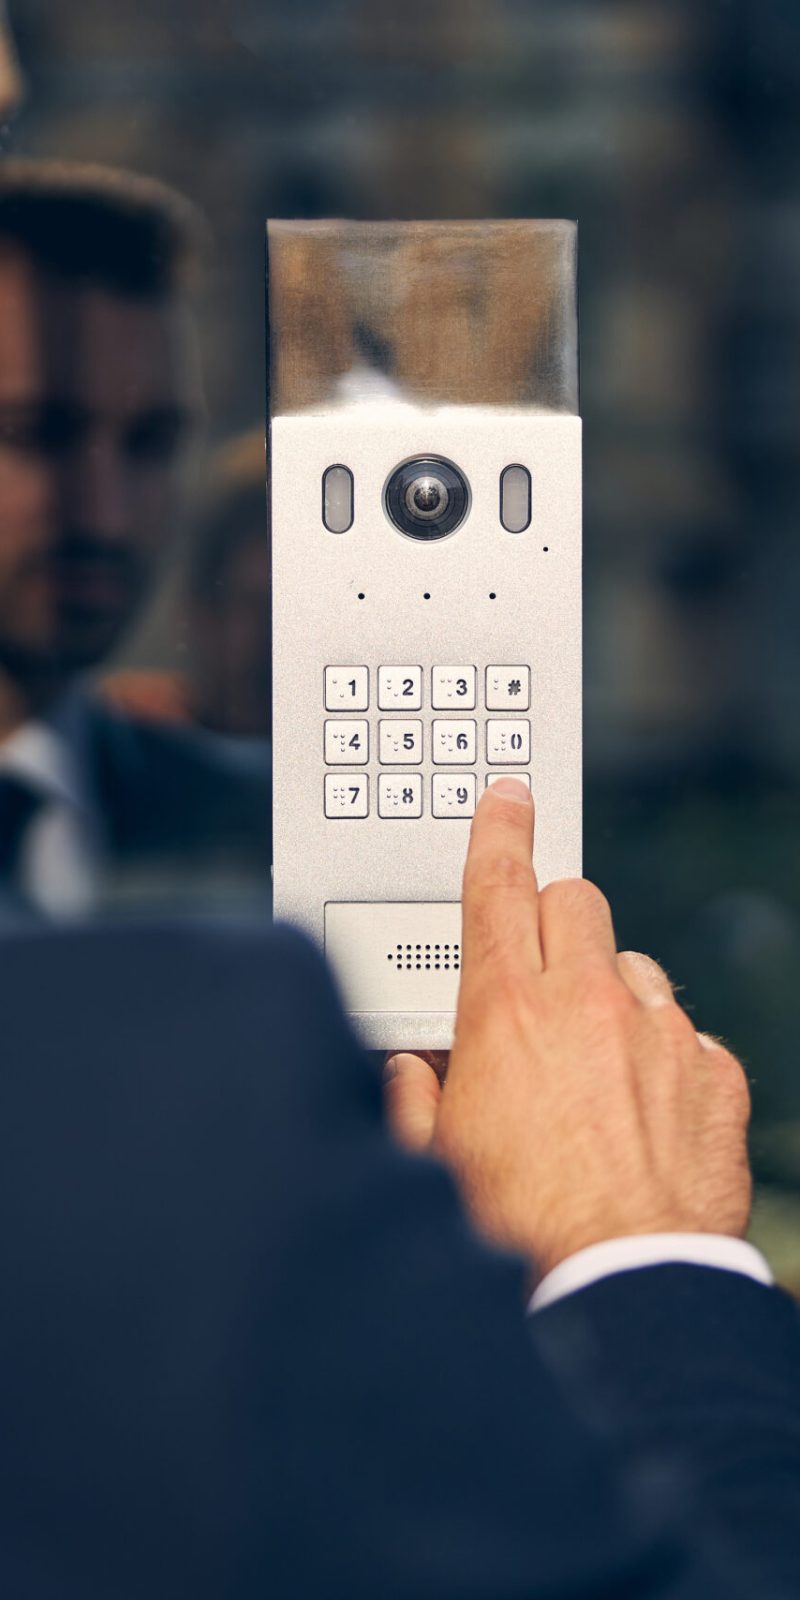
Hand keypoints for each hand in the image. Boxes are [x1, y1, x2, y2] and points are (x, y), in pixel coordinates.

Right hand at [385, 779, 751, 1277]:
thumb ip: (410, 1096)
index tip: (507, 800)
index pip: (496, 884)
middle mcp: (587, 1004)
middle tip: (535, 960)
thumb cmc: (519, 1232)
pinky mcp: (715, 1076)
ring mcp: (660, 1035)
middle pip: (575, 898)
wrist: (622, 1287)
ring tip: (589, 1062)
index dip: (499, 830)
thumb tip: (406, 1070)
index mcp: (504, 1011)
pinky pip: (690, 1033)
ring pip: (635, 962)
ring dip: (609, 990)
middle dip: (551, 912)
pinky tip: (643, 1109)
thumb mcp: (433, 1162)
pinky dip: (665, 1056)